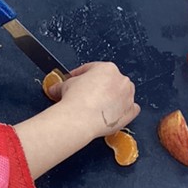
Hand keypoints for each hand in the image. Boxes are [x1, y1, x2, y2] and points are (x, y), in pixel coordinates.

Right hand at [14, 62, 138, 178]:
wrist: (80, 119)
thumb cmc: (75, 100)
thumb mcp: (64, 85)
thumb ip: (64, 84)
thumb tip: (57, 88)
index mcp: (107, 68)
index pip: (92, 68)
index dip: (81, 75)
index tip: (75, 80)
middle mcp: (121, 80)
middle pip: (110, 80)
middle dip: (99, 86)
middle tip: (86, 93)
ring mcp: (127, 96)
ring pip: (122, 93)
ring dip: (112, 97)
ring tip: (98, 105)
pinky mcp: (130, 112)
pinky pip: (130, 108)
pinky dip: (123, 110)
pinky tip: (113, 113)